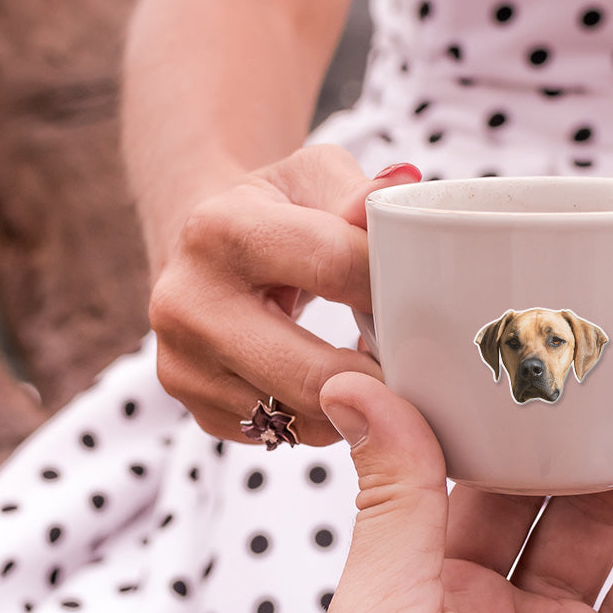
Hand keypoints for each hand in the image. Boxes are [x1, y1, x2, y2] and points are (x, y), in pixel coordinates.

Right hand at [148, 146, 418, 444]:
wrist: (200, 249)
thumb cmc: (274, 210)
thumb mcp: (312, 178)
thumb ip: (358, 192)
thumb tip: (401, 194)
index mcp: (219, 230)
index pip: (337, 268)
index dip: (395, 287)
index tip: (429, 298)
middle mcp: (187, 303)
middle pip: (318, 372)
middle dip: (383, 372)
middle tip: (422, 360)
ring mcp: (184, 366)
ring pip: (307, 416)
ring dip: (360, 401)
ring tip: (379, 364)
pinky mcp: (198, 409)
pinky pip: (290, 434)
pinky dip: (330, 417)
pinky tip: (339, 381)